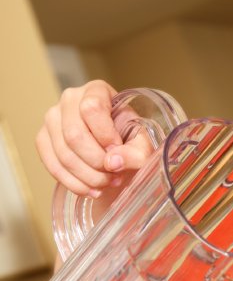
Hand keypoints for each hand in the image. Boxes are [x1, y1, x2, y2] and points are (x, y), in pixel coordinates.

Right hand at [36, 80, 151, 195]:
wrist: (115, 146)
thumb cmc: (129, 136)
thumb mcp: (142, 140)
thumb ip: (135, 151)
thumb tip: (113, 162)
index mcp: (96, 90)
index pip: (92, 109)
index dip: (105, 135)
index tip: (117, 151)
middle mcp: (70, 99)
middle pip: (74, 135)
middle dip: (96, 162)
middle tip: (115, 175)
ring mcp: (52, 119)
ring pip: (63, 154)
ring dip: (88, 176)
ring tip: (108, 183)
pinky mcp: (43, 139)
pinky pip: (52, 165)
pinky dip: (74, 183)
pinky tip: (92, 190)